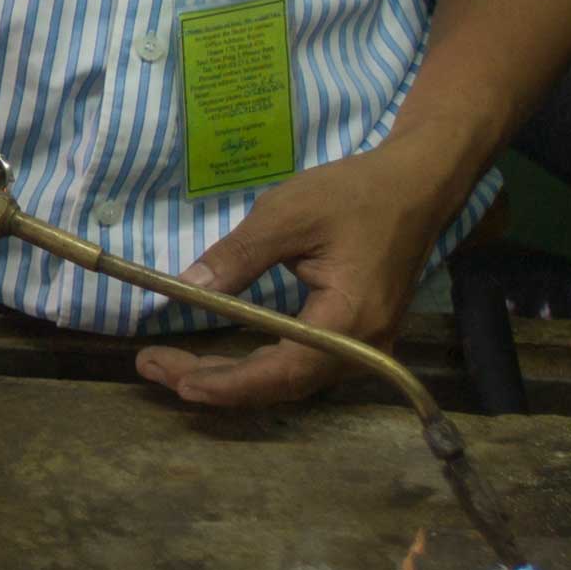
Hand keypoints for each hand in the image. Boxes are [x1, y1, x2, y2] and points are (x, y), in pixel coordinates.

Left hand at [133, 122, 474, 408]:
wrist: (417, 183)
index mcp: (348, 321)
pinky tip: (220, 358)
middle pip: (280, 385)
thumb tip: (187, 286)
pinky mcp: (356, 337)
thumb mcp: (289, 214)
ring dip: (231, 377)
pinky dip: (257, 366)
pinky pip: (300, 365)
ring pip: (288, 381)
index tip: (175, 379)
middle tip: (153, 367)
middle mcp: (361, 348)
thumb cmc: (356, 193)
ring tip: (174, 366)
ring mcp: (363, 347)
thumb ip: (239, 255)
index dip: (225, 382)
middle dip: (214, 381)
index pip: (280, 372)